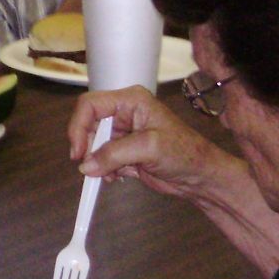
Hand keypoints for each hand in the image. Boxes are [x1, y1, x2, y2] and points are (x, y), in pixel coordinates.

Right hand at [68, 86, 244, 199]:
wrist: (200, 177)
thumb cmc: (183, 153)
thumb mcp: (149, 148)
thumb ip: (114, 154)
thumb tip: (85, 166)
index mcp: (130, 101)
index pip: (90, 105)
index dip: (78, 126)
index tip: (78, 152)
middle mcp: (124, 113)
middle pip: (88, 125)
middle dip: (88, 148)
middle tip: (91, 168)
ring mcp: (123, 133)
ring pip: (93, 144)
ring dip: (96, 162)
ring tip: (111, 175)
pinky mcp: (124, 151)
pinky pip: (102, 158)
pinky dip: (104, 170)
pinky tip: (118, 177)